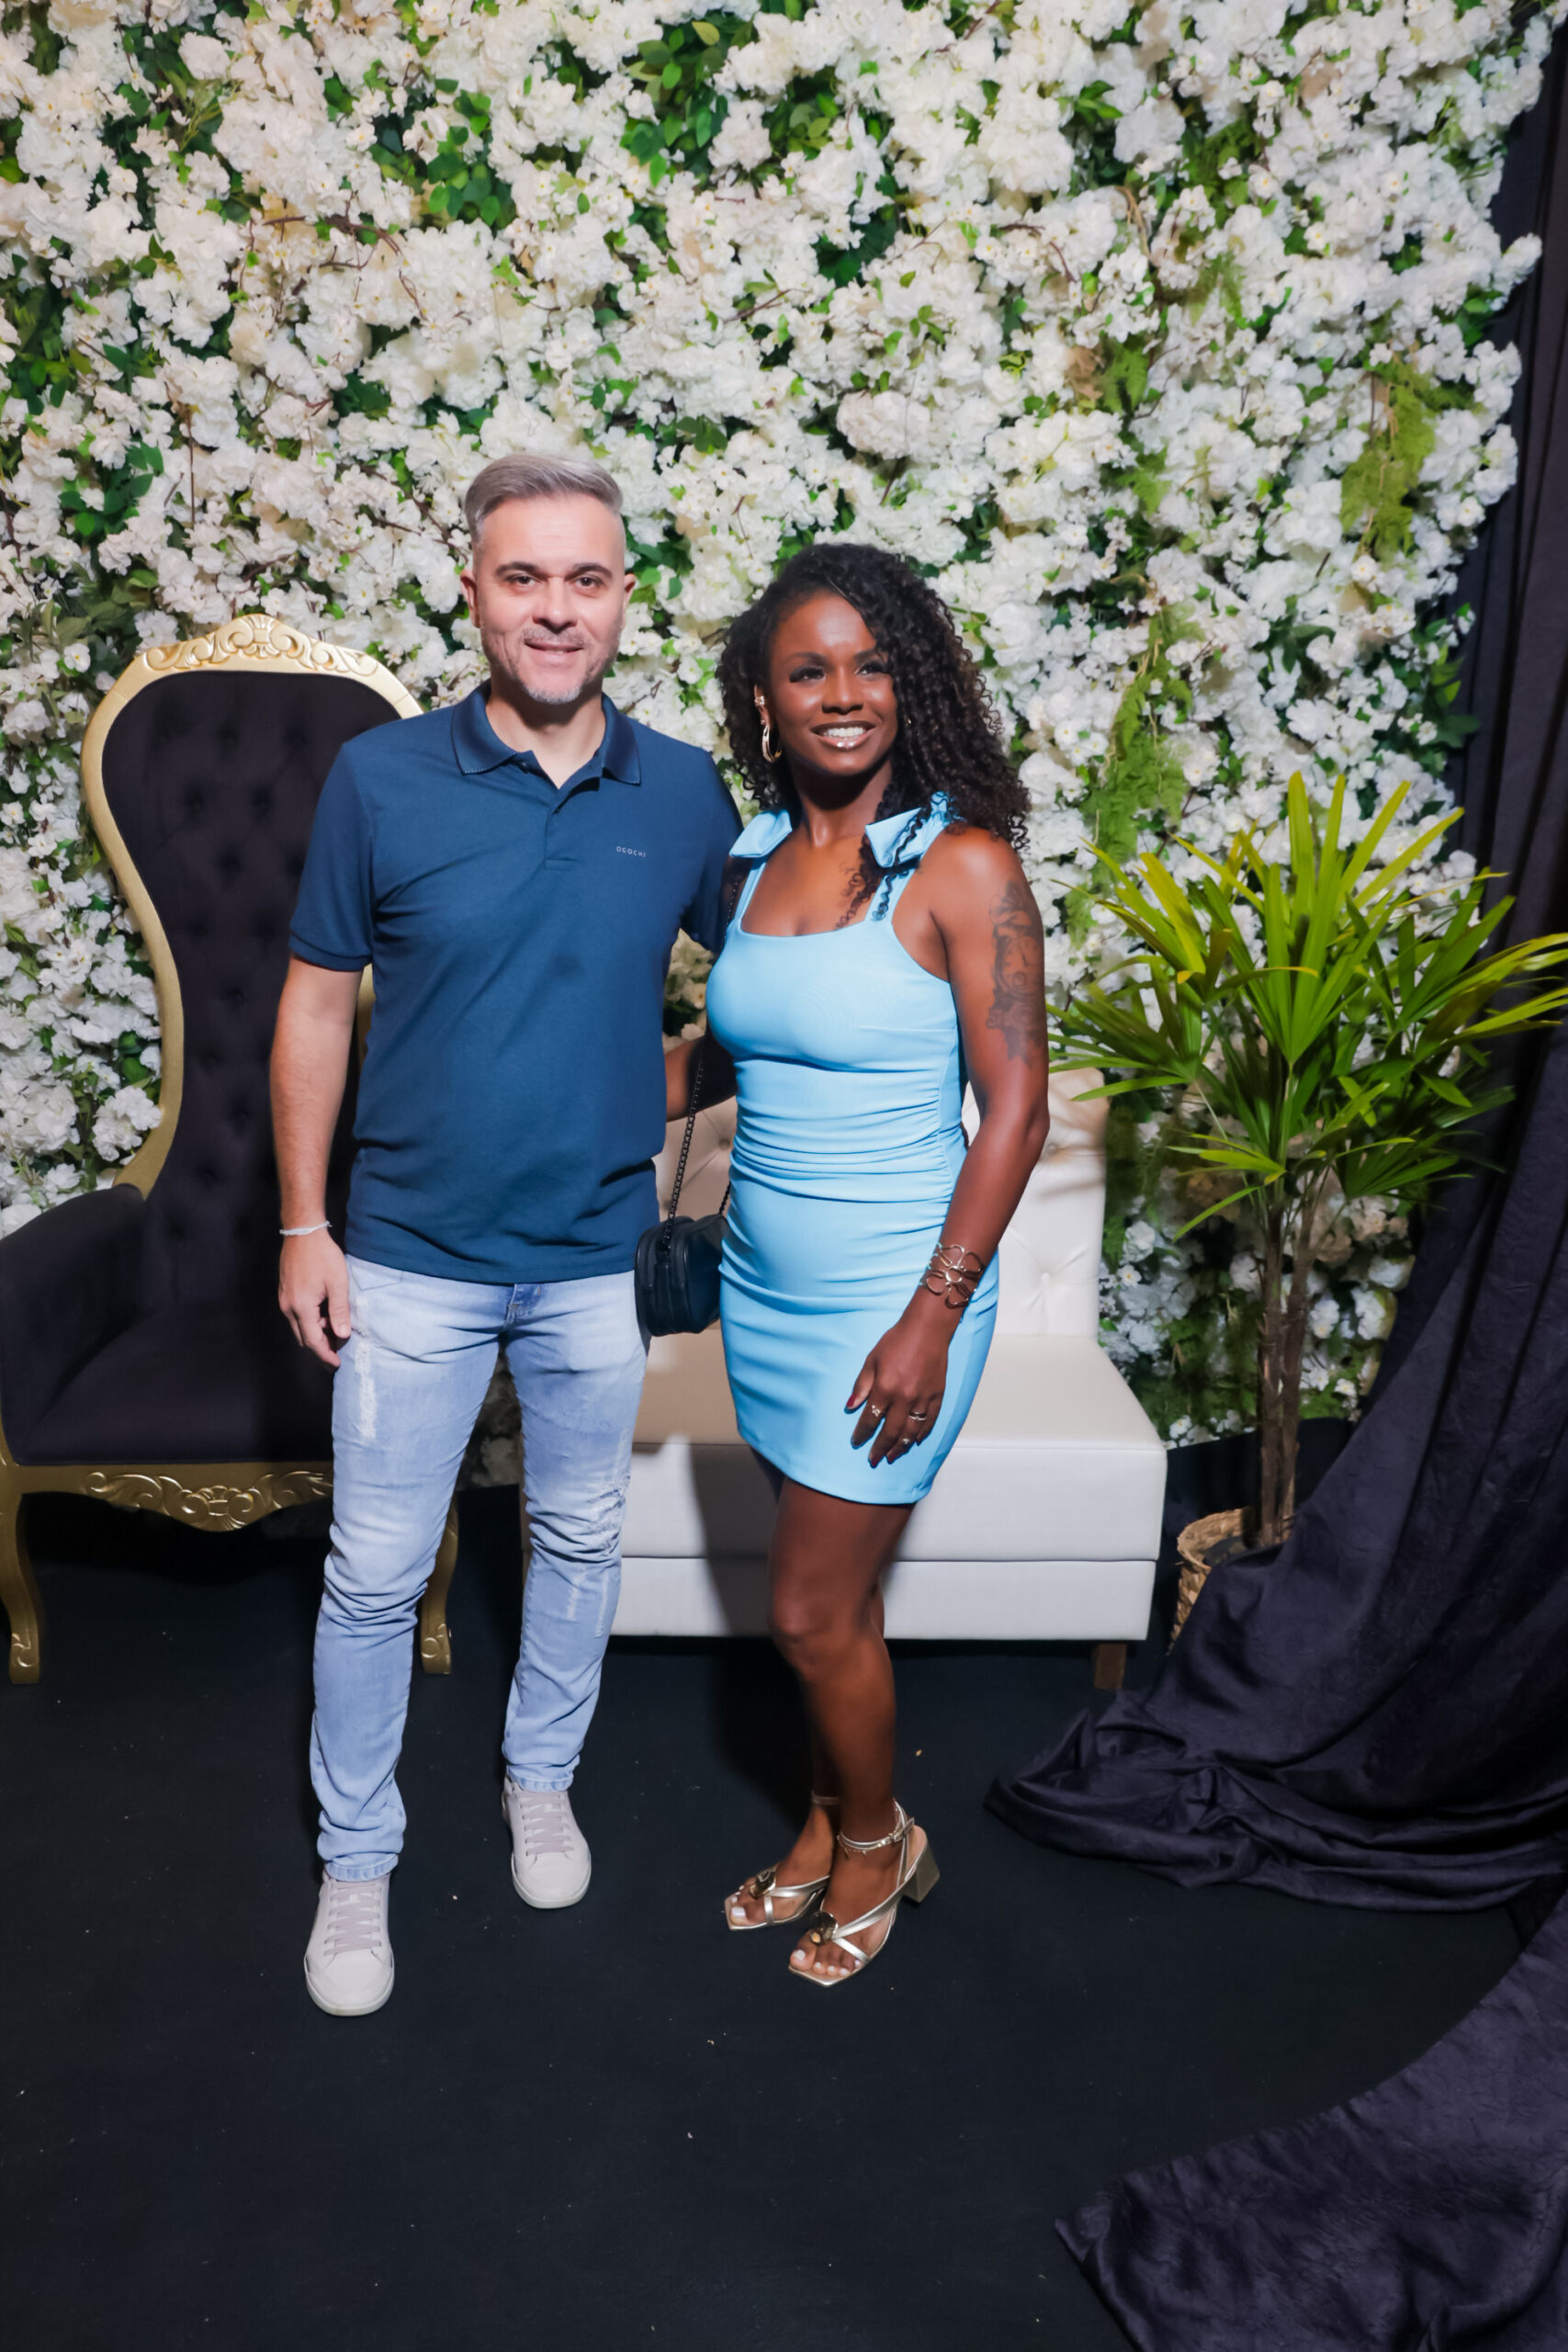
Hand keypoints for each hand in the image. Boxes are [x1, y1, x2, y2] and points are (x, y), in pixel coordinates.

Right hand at [279, 1230, 350, 1366]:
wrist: (302, 1233)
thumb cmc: (322, 1256)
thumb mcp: (337, 1283)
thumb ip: (340, 1311)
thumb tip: (342, 1336)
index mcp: (302, 1308)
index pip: (313, 1341)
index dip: (325, 1355)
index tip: (336, 1365)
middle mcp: (288, 1308)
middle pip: (303, 1339)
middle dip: (320, 1350)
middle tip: (337, 1355)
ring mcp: (284, 1300)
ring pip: (299, 1328)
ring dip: (315, 1335)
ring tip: (334, 1336)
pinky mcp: (285, 1293)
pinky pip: (296, 1317)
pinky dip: (310, 1323)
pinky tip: (324, 1319)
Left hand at [846, 1292, 952, 1467]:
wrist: (927, 1329)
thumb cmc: (896, 1341)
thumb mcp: (871, 1359)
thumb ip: (861, 1385)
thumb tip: (850, 1407)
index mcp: (885, 1388)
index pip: (870, 1419)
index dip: (862, 1434)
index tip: (856, 1442)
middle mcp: (904, 1398)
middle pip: (891, 1431)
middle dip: (880, 1448)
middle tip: (874, 1460)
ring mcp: (923, 1398)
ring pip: (911, 1431)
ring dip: (900, 1446)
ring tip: (892, 1456)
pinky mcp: (937, 1395)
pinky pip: (930, 1421)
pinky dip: (922, 1434)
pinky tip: (915, 1441)